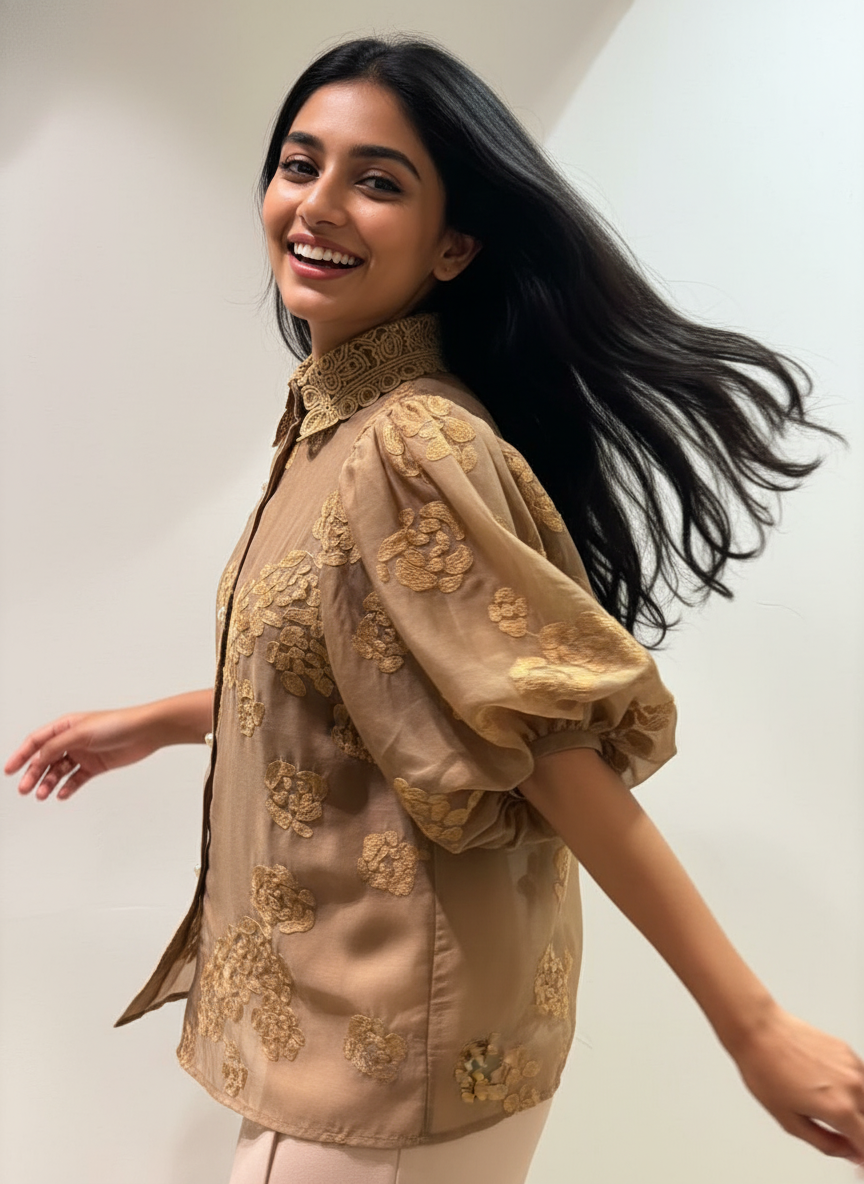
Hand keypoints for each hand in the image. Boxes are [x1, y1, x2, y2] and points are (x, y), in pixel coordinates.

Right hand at [4, 707, 167, 799]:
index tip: (9, 770)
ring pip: (59, 771)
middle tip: (25, 789)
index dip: (21, 755)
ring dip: (48, 783)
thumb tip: (38, 758)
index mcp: (65, 726)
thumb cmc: (116, 724)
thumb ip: (57, 746)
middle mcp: (72, 740)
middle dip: (33, 774)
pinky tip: (61, 794)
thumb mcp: (81, 733)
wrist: (145, 732)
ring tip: (42, 795)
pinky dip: (67, 788)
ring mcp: (83, 754)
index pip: (36, 741)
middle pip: (45, 759)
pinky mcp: (96, 766)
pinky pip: (76, 779)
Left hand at [733, 1005, 863, 1164]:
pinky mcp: (846, 1050)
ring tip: (829, 1109)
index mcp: (840, 1109)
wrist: (758, 1030)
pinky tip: (830, 1089)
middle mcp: (853, 1086)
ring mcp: (852, 1066)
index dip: (862, 1157)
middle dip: (859, 1133)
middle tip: (841, 1136)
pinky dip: (853, 1090)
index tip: (856, 1160)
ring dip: (858, 1111)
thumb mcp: (790, 1121)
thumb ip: (826, 1143)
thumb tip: (849, 1152)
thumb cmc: (765, 1071)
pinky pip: (861, 1078)